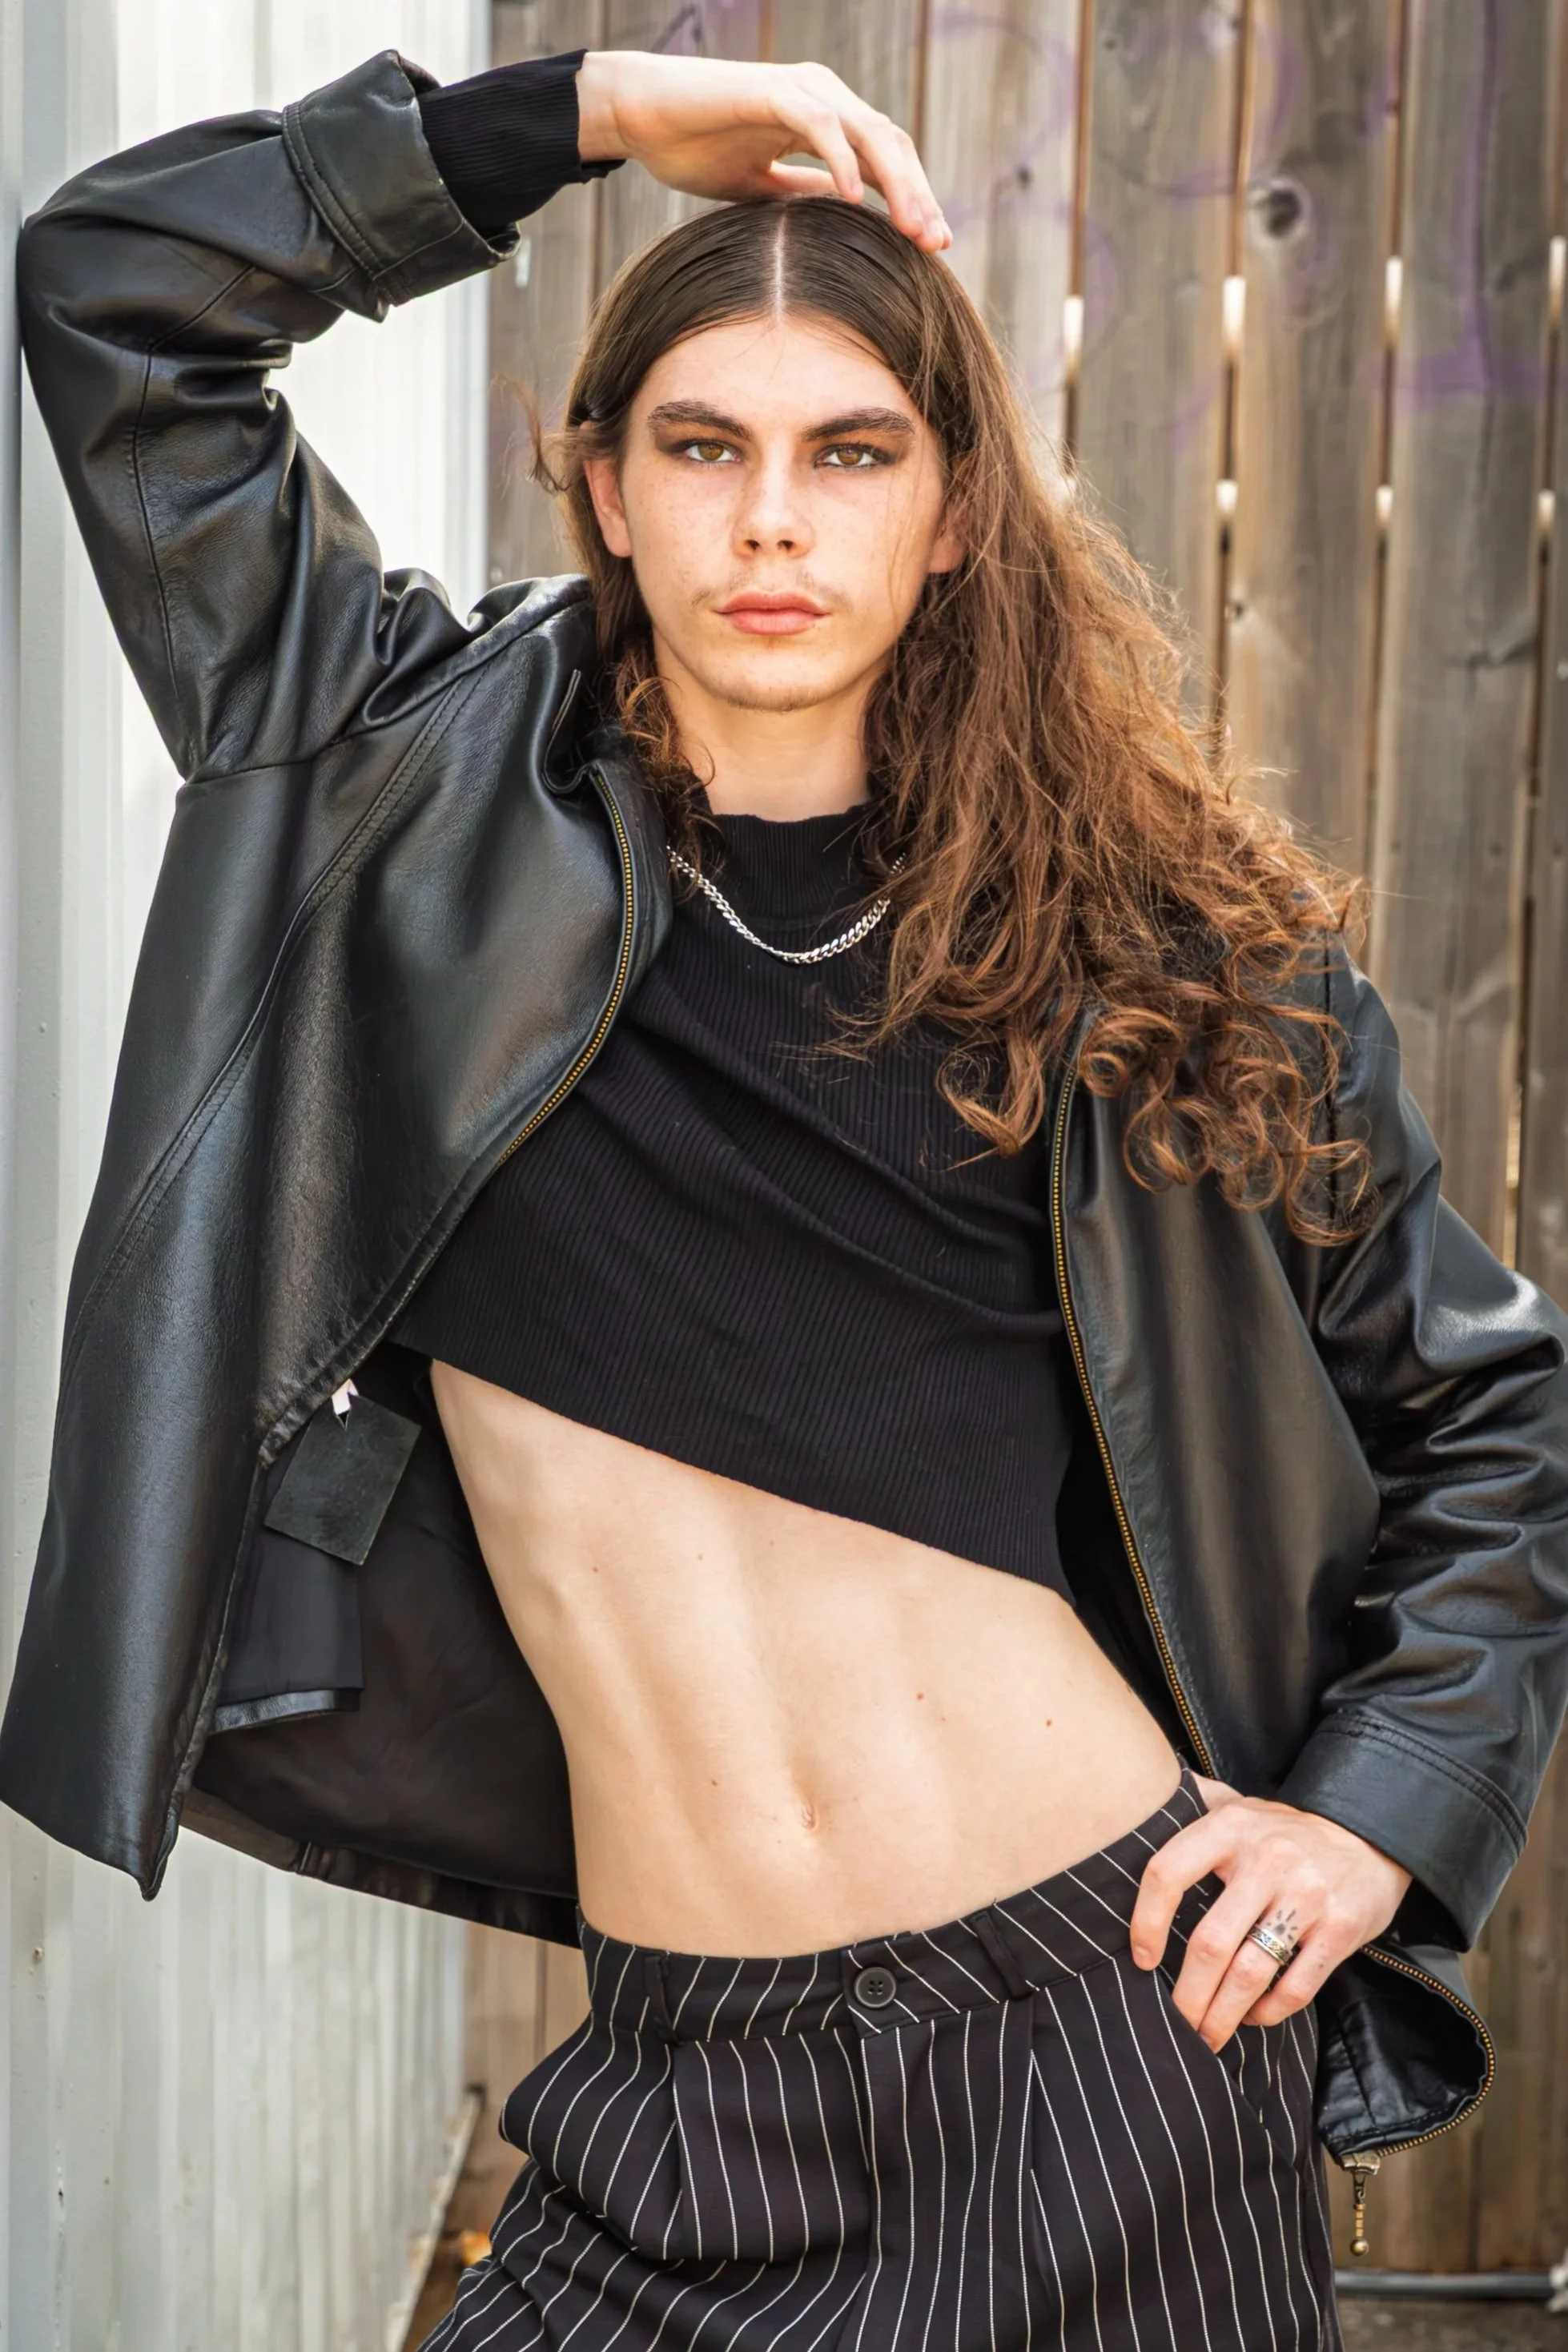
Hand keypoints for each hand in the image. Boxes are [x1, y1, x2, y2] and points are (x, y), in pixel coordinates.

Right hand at [575, 52, 950, 252]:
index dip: (913, 200)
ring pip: (868, 133)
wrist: (641, 116)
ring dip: (896, 184)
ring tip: (912, 230)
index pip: (884, 160)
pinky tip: (855, 200)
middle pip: (890, 145)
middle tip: (936, 247)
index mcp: (825, 119)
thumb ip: (804, 194)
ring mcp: (801, 89)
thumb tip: (844, 216)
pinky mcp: (773, 90)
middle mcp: (823, 97)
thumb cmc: (694, 147)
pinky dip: (842, 161)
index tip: (933, 249)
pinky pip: (820, 126)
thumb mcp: (762, 186)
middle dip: (918, 197)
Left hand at [1128, 1775, 1412, 2051]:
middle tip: (1176, 2022)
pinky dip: (1268, 2012)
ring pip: (1251, 1972)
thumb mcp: (1238, 1806)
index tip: (1141, 1959)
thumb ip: (1190, 1805)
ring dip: (1223, 2015)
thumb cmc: (1285, 1831)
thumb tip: (1131, 1806)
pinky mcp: (1341, 1929)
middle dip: (1188, 1995)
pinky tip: (1252, 2017)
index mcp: (1230, 1827)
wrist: (1369, 1836)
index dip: (1146, 1922)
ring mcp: (1307, 1896)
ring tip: (1207, 2037)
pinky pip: (1296, 1987)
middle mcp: (1267, 1860)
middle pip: (1211, 1943)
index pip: (1168, 1873)